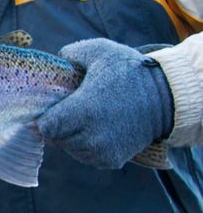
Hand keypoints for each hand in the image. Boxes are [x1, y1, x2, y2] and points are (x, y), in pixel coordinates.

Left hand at [38, 38, 173, 168]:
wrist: (166, 97)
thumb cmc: (130, 72)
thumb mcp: (101, 51)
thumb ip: (72, 52)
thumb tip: (57, 59)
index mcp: (83, 111)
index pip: (46, 127)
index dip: (46, 119)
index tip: (53, 110)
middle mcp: (91, 136)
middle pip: (57, 140)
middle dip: (59, 127)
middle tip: (71, 112)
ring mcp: (102, 151)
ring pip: (71, 150)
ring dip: (72, 138)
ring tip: (86, 121)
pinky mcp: (112, 160)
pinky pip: (87, 158)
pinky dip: (87, 147)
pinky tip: (97, 131)